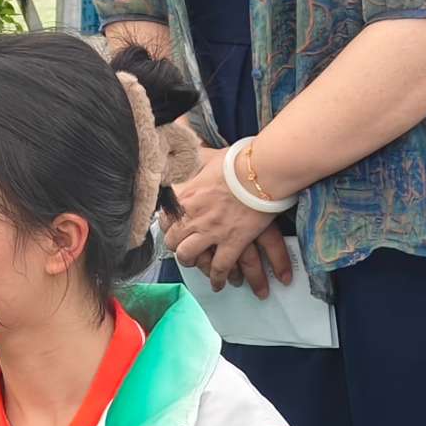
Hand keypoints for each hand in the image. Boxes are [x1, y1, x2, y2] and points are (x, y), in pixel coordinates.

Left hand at [165, 161, 291, 290]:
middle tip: (186, 250)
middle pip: (172, 241)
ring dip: (194, 263)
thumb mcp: (207, 154)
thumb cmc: (238, 160)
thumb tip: (184, 142)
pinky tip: (220, 284)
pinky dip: (218, 278)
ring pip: (189, 256)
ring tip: (201, 267)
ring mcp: (211, 231)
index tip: (173, 229)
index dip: (167, 226)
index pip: (164, 218)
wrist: (261, 171)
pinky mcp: (232, 242)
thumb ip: (194, 155)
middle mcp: (193, 216)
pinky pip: (220, 267)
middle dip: (177, 247)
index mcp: (185, 196)